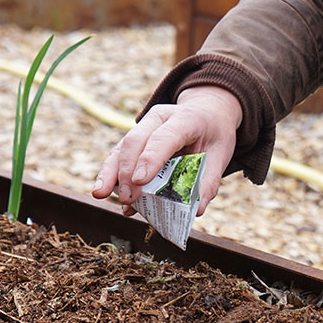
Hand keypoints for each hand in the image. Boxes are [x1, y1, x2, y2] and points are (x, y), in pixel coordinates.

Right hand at [91, 85, 241, 215]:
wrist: (206, 112)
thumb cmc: (213, 134)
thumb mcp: (221, 154)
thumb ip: (209, 181)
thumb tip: (195, 210)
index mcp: (185, 118)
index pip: (164, 138)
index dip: (150, 159)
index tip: (140, 181)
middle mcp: (159, 119)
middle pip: (135, 141)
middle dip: (127, 171)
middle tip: (127, 198)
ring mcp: (144, 127)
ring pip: (121, 148)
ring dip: (110, 173)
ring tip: (100, 194)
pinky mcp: (135, 140)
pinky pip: (119, 156)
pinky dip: (113, 176)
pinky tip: (110, 194)